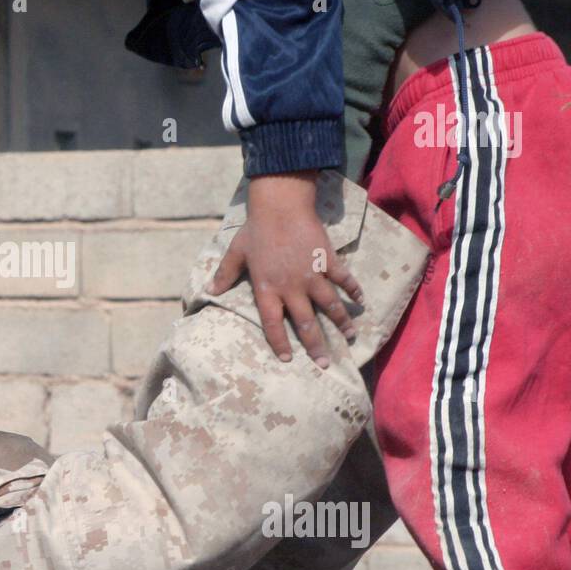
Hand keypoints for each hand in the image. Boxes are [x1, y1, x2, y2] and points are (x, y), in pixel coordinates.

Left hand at [206, 172, 363, 366]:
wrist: (280, 205)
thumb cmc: (256, 229)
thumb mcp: (236, 252)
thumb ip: (224, 275)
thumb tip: (209, 291)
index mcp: (267, 288)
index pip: (272, 324)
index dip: (279, 343)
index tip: (288, 359)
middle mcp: (291, 287)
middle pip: (306, 323)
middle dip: (316, 346)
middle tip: (325, 364)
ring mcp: (312, 274)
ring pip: (330, 305)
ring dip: (342, 323)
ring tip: (351, 337)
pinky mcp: (327, 260)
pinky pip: (344, 279)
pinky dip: (353, 290)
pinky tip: (361, 302)